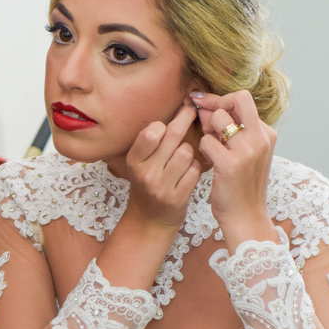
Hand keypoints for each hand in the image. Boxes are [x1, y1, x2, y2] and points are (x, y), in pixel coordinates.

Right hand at [123, 101, 202, 233]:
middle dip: (185, 119)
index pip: (153, 131)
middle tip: (192, 111)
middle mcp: (145, 173)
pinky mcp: (177, 198)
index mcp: (134, 160)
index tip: (172, 117)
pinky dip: (195, 168)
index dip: (166, 122)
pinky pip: (194, 171)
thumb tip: (176, 108)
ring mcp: (162, 187)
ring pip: (186, 152)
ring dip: (189, 150)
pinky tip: (188, 172)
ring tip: (184, 156)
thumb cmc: (148, 183)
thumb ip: (151, 141)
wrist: (149, 221)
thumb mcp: (139, 163)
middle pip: (173, 136)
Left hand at [192, 90, 277, 249]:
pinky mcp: (231, 164)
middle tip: (201, 114)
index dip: (220, 99)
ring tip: (210, 148)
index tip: (202, 102)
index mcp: (266, 134)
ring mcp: (248, 151)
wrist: (246, 217)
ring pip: (218, 118)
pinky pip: (206, 141)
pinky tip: (208, 162)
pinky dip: (202, 150)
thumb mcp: (243, 153)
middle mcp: (261, 138)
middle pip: (237, 99)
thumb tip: (205, 108)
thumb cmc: (240, 185)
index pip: (243, 100)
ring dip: (207, 130)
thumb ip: (228, 130)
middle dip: (214, 103)